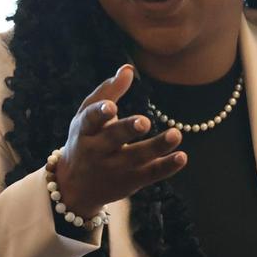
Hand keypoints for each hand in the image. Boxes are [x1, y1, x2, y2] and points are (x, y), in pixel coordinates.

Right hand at [54, 64, 186, 216]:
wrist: (74, 187)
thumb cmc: (85, 140)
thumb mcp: (86, 117)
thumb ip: (108, 92)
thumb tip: (129, 69)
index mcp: (85, 130)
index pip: (90, 120)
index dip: (99, 114)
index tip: (111, 107)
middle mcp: (97, 151)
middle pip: (113, 139)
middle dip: (127, 130)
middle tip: (144, 122)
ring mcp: (114, 168)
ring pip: (136, 157)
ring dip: (156, 146)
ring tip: (175, 134)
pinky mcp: (130, 181)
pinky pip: (150, 174)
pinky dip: (166, 167)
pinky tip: (181, 157)